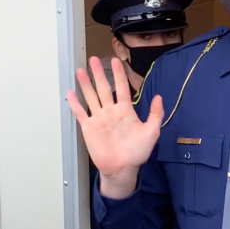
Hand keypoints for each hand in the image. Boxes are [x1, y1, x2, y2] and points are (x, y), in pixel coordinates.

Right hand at [66, 57, 163, 196]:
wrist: (122, 169)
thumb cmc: (137, 152)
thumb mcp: (151, 132)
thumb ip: (155, 114)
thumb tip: (159, 97)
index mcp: (125, 111)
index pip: (121, 87)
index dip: (119, 74)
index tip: (116, 61)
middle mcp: (111, 112)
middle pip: (103, 88)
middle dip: (98, 73)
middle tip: (93, 59)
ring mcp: (99, 119)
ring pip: (91, 97)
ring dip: (85, 84)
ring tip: (79, 70)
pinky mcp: (89, 128)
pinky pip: (80, 113)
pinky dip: (75, 104)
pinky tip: (70, 93)